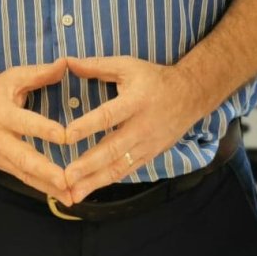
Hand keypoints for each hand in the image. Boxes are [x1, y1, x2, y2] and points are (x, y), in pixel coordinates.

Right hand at [0, 58, 73, 204]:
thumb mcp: (12, 78)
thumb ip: (39, 73)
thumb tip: (66, 64)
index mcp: (2, 114)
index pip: (25, 123)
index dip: (44, 130)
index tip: (65, 137)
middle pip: (24, 158)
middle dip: (46, 172)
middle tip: (67, 182)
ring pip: (25, 174)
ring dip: (47, 187)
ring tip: (70, 197)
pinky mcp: (1, 166)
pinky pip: (24, 179)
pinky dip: (42, 188)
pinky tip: (61, 196)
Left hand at [62, 56, 211, 202]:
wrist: (190, 96)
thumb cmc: (154, 79)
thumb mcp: (127, 66)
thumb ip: (96, 66)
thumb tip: (67, 62)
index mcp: (135, 101)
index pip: (108, 116)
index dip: (87, 126)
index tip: (65, 136)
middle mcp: (142, 127)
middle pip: (113, 149)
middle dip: (89, 165)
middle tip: (66, 176)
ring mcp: (147, 145)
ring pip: (119, 167)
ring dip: (95, 181)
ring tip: (74, 194)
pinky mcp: (150, 156)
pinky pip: (127, 171)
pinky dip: (109, 182)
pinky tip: (91, 190)